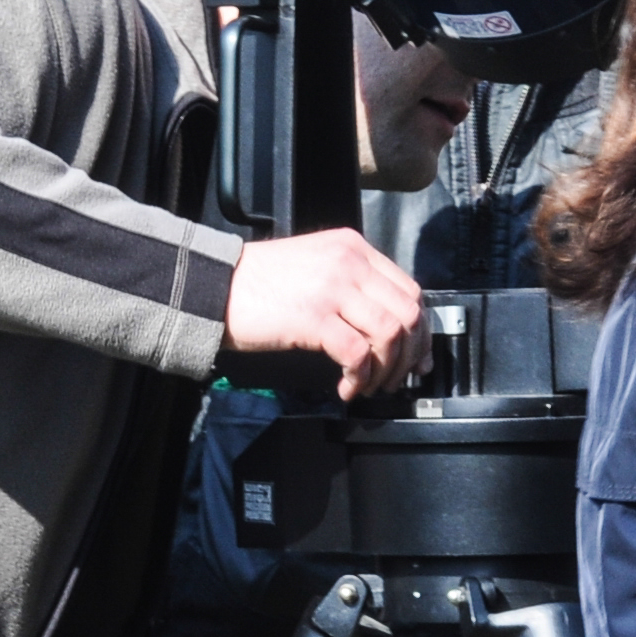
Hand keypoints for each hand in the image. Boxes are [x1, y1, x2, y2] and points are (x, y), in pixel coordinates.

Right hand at [225, 231, 426, 400]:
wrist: (215, 286)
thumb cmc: (260, 285)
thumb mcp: (317, 268)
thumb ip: (353, 287)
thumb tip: (388, 330)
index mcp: (353, 248)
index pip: (408, 289)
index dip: (420, 331)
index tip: (416, 358)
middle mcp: (350, 263)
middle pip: (408, 313)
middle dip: (409, 355)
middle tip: (396, 379)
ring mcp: (333, 288)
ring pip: (390, 334)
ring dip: (386, 370)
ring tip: (369, 386)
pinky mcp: (314, 317)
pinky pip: (358, 354)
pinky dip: (359, 378)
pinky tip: (346, 388)